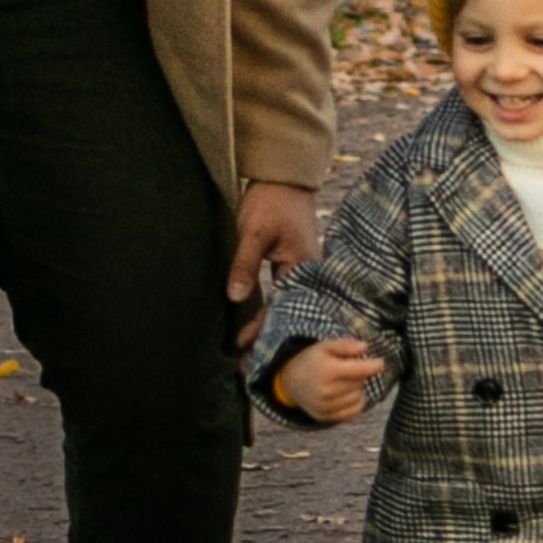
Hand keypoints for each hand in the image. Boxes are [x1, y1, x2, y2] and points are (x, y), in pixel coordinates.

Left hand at [227, 179, 320, 345]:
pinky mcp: (297, 266)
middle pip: (288, 313)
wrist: (285, 178)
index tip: (243, 347)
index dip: (261, 329)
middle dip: (269, 337)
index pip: (281, 307)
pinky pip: (285, 295)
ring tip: (253, 352)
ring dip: (270, 326)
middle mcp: (308, 274)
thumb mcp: (254, 231)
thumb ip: (244, 264)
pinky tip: (262, 324)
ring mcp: (304, 270)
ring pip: (287, 306)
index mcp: (302, 267)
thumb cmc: (272, 201)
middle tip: (249, 364)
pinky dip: (272, 311)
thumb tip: (234, 297)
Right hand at [274, 334, 383, 425]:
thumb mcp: (325, 346)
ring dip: (357, 389)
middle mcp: (327, 391)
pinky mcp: (327, 417)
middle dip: (359, 374)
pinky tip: (345, 394)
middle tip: (347, 370)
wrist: (290, 382)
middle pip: (360, 382)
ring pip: (359, 397)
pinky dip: (355, 402)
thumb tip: (365, 347)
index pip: (361, 370)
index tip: (380, 362)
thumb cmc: (312, 361)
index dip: (374, 365)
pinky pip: (354, 411)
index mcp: (328, 371)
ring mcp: (326, 406)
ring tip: (343, 382)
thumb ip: (345, 345)